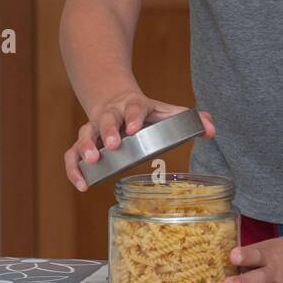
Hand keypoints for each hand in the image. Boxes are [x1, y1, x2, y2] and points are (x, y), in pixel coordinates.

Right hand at [63, 91, 214, 190]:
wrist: (114, 97)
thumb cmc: (145, 111)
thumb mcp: (166, 111)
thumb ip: (190, 120)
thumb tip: (211, 130)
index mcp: (134, 105)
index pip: (134, 107)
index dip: (134, 116)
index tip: (135, 128)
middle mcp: (112, 114)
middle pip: (106, 118)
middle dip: (108, 130)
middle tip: (113, 145)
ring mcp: (95, 128)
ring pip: (85, 134)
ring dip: (86, 147)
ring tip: (91, 162)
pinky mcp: (84, 143)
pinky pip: (71, 154)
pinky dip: (73, 169)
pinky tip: (82, 185)